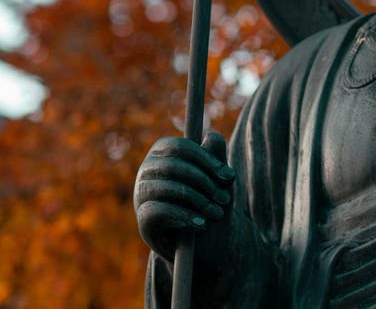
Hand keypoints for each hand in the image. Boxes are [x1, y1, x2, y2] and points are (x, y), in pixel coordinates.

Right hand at [134, 132, 235, 262]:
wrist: (206, 244)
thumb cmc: (211, 201)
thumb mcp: (218, 179)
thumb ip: (216, 156)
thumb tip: (212, 136)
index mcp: (164, 154)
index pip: (179, 147)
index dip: (206, 160)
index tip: (229, 176)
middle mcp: (147, 171)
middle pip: (173, 166)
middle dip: (205, 182)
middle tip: (225, 198)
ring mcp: (141, 196)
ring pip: (167, 188)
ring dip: (199, 201)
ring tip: (217, 213)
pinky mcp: (142, 221)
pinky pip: (158, 212)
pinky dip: (184, 217)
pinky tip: (201, 225)